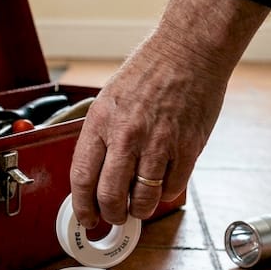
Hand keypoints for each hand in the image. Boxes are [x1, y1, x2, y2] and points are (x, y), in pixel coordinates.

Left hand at [69, 0, 270, 227]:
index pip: (82, 178)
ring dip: (139, 210)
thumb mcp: (109, 99)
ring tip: (139, 205)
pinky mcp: (187, 148)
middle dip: (111, 215)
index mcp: (101, 123)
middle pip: (110, 196)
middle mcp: (127, 136)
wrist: (188, 51)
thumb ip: (102, 136)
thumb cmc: (149, 71)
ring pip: (143, 199)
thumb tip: (96, 173)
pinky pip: (172, 187)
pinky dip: (165, 193)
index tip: (86, 217)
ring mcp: (158, 144)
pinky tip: (162, 183)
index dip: (82, 206)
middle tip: (114, 216)